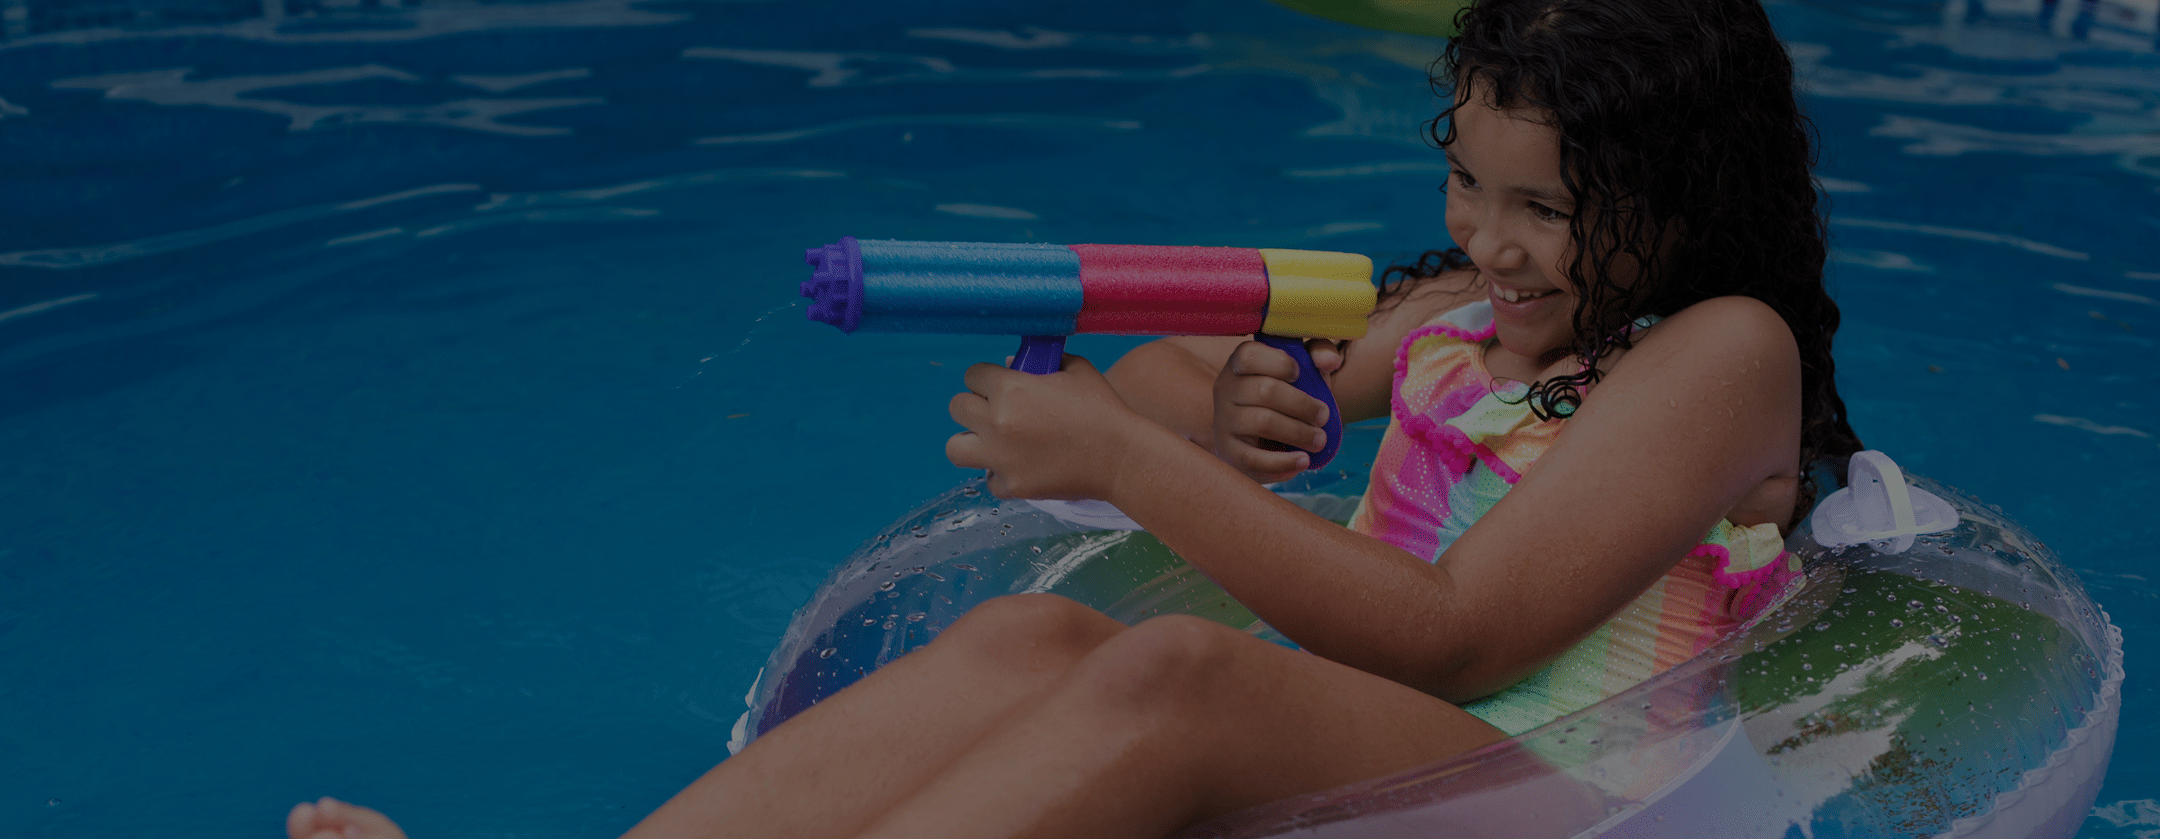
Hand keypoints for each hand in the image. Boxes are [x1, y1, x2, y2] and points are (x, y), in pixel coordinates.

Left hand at [946, 354, 1150, 500]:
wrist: (1121, 458)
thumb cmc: (1102, 410)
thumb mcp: (1076, 370)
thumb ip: (1041, 361)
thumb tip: (1009, 364)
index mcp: (1011, 389)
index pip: (972, 375)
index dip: (986, 378)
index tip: (999, 385)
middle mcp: (997, 422)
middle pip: (957, 407)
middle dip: (974, 405)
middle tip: (995, 411)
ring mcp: (1001, 458)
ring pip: (954, 447)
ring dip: (971, 441)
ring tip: (992, 441)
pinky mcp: (1011, 486)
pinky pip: (989, 480)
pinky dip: (1000, 474)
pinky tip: (1020, 466)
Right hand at [1211, 338, 1342, 481]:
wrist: (1264, 436)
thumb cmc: (1288, 395)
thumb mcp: (1304, 369)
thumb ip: (1319, 353)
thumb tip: (1329, 360)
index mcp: (1240, 363)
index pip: (1250, 355)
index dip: (1280, 363)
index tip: (1299, 375)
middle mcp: (1226, 388)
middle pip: (1264, 391)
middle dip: (1302, 405)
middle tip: (1323, 416)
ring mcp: (1223, 420)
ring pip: (1262, 422)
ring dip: (1298, 432)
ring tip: (1320, 440)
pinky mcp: (1227, 451)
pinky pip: (1253, 459)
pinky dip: (1282, 463)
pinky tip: (1303, 461)